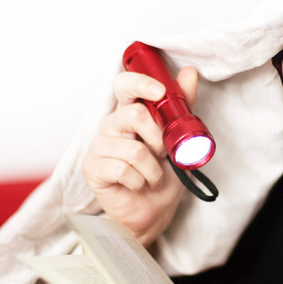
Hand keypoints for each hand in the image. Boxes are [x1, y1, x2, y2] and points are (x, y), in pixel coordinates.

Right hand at [82, 67, 198, 246]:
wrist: (154, 211)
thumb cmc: (163, 175)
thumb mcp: (179, 140)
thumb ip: (182, 106)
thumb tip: (190, 72)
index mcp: (129, 114)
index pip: (125, 85)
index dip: (141, 83)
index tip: (161, 91)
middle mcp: (111, 125)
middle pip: (133, 114)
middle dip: (158, 137)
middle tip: (163, 153)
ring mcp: (99, 146)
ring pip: (133, 149)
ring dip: (153, 169)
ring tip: (153, 177)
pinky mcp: (92, 168)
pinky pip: (123, 170)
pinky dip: (140, 181)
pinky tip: (138, 185)